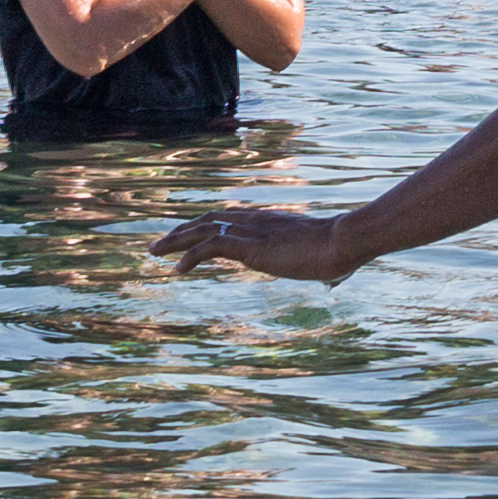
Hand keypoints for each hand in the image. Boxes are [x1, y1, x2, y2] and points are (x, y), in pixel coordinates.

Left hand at [153, 205, 348, 281]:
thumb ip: (326, 269)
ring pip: (202, 229)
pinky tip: (177, 270)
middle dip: (181, 231)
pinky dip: (190, 256)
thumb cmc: (341, 252)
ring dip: (176, 241)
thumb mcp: (328, 262)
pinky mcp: (249, 246)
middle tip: (160, 244)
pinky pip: (210, 247)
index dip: (206, 225)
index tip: (190, 235)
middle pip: (208, 219)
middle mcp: (255, 221)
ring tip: (155, 253)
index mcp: (269, 222)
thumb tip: (336, 281)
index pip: (229, 217)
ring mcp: (250, 231)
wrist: (342, 242)